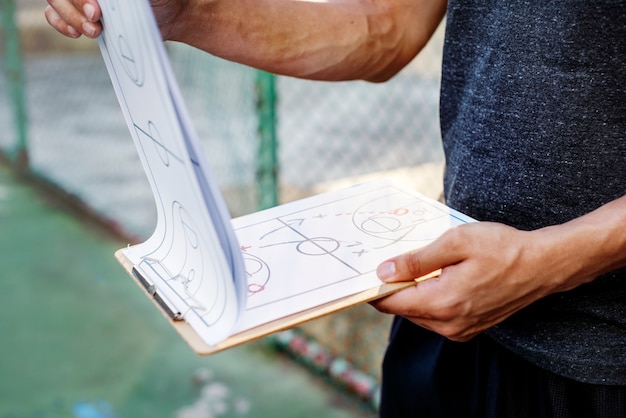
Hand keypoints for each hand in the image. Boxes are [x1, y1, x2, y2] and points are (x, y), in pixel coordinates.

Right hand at [45, 0, 187, 39]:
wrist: (170, 15)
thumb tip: (110, 2)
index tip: (95, 10)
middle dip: (75, 7)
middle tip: (95, 22)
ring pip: (56, 1)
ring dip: (70, 18)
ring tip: (94, 31)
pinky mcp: (80, 12)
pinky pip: (55, 15)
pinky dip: (61, 23)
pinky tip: (75, 33)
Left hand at [371, 222, 569, 341]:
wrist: (542, 265)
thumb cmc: (502, 248)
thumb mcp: (455, 242)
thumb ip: (416, 259)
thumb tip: (383, 272)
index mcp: (441, 303)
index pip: (391, 302)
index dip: (373, 287)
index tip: (363, 272)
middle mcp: (448, 324)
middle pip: (403, 308)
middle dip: (394, 286)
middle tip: (392, 260)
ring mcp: (460, 330)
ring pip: (418, 313)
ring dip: (412, 292)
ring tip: (418, 265)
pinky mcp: (468, 329)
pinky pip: (436, 316)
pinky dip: (429, 298)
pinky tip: (437, 277)